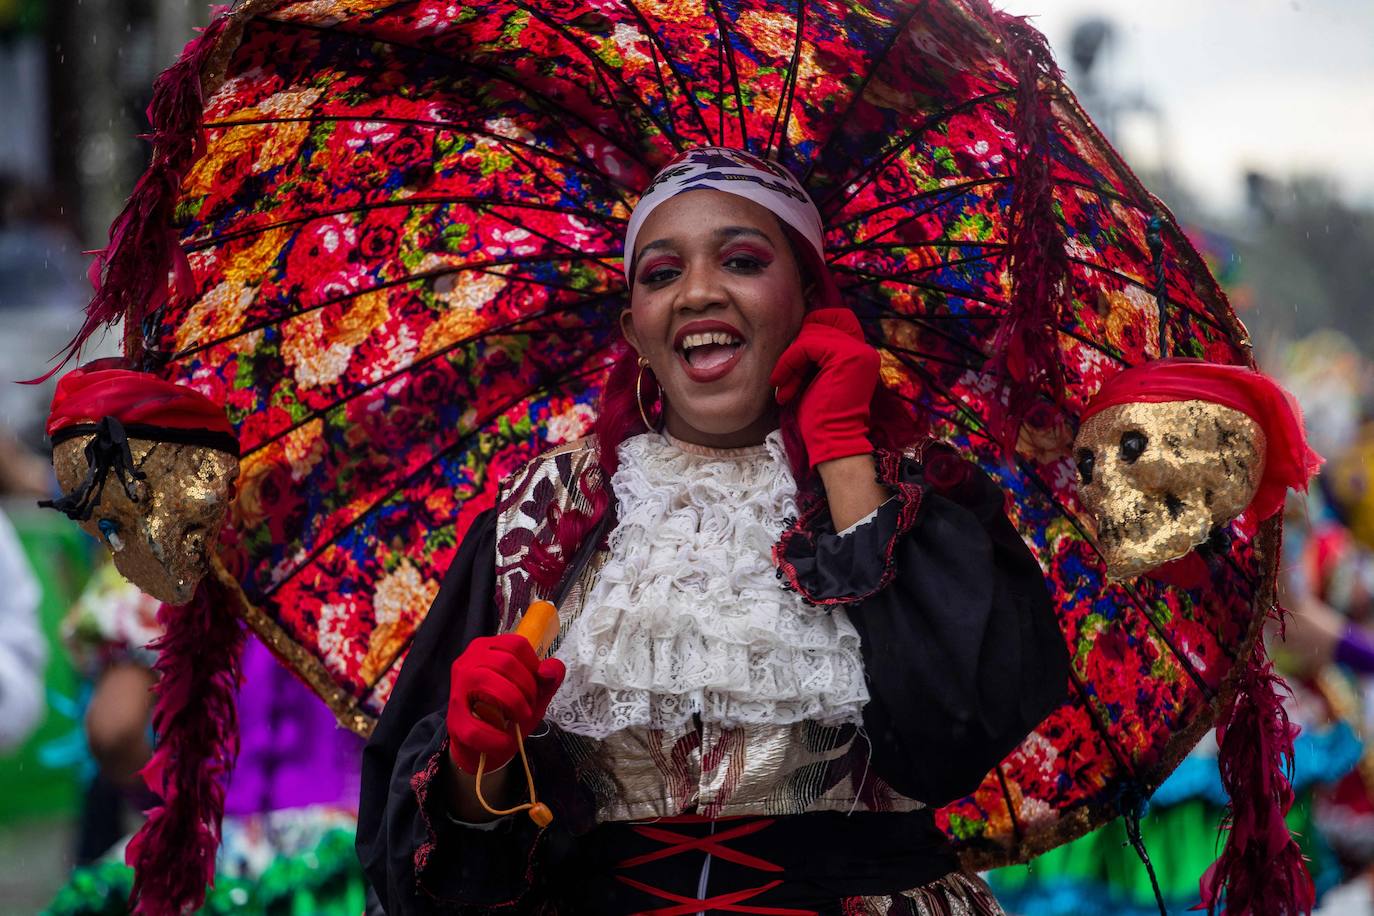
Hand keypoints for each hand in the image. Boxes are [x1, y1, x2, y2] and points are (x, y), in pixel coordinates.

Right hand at [446, 634, 564, 774]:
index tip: (536, 687)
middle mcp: (468, 660)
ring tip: (521, 718)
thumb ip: (548, 679)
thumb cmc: (507, 713)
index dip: (534, 667)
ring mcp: (456, 688)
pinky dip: (497, 738)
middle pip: (506, 661)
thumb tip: (549, 670)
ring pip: (487, 680)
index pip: (517, 645)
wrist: (481, 749)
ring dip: (513, 703)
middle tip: (529, 706)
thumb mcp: (534, 694)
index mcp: (487, 648)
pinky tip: (505, 741)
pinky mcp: (453, 719)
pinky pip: (476, 726)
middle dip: (526, 687)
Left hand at [770, 308, 880, 467]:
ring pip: (812, 333)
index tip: (795, 358)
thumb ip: (817, 355)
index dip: (812, 329)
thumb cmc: (823, 418)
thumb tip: (799, 334)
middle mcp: (864, 349)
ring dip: (791, 359)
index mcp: (861, 355)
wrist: (834, 441)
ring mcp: (858, 351)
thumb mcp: (819, 378)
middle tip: (787, 376)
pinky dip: (789, 362)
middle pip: (822, 322)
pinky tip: (783, 384)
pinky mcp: (845, 356)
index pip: (837, 318)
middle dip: (798, 346)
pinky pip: (806, 346)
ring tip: (785, 386)